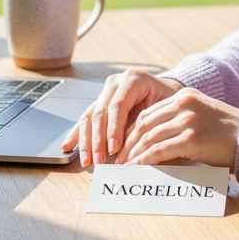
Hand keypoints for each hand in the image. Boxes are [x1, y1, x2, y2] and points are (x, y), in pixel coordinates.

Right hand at [61, 68, 183, 165]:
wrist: (169, 91)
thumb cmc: (171, 101)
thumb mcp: (166, 108)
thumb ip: (150, 124)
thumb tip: (136, 150)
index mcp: (133, 79)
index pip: (117, 105)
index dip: (113, 129)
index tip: (114, 149)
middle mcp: (116, 83)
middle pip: (100, 112)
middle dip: (98, 139)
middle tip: (99, 160)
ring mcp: (105, 92)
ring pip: (89, 116)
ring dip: (86, 141)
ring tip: (87, 160)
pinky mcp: (100, 103)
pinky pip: (85, 119)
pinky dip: (77, 134)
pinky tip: (67, 147)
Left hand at [117, 87, 238, 169]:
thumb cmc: (230, 133)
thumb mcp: (203, 116)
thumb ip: (181, 121)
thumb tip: (156, 140)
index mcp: (186, 96)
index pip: (149, 112)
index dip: (133, 129)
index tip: (125, 144)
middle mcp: (184, 104)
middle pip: (144, 123)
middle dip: (128, 142)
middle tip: (119, 158)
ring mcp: (187, 120)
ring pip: (148, 137)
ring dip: (133, 153)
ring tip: (125, 165)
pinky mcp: (191, 139)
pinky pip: (159, 150)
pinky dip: (145, 159)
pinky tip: (138, 167)